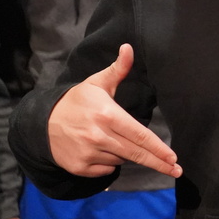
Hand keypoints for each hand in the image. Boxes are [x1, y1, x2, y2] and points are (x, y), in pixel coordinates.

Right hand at [48, 44, 181, 178]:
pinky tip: (103, 150)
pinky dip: (110, 163)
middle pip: (136, 153)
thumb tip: (129, 47)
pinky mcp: (79, 167)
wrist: (42, 122)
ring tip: (115, 141)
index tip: (173, 158)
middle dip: (158, 163)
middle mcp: (99, 136)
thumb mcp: (98, 83)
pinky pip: (106, 170)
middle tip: (176, 170)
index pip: (140, 135)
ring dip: (126, 155)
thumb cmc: (78, 101)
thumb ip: (118, 69)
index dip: (158, 148)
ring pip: (121, 160)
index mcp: (107, 115)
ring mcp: (88, 153)